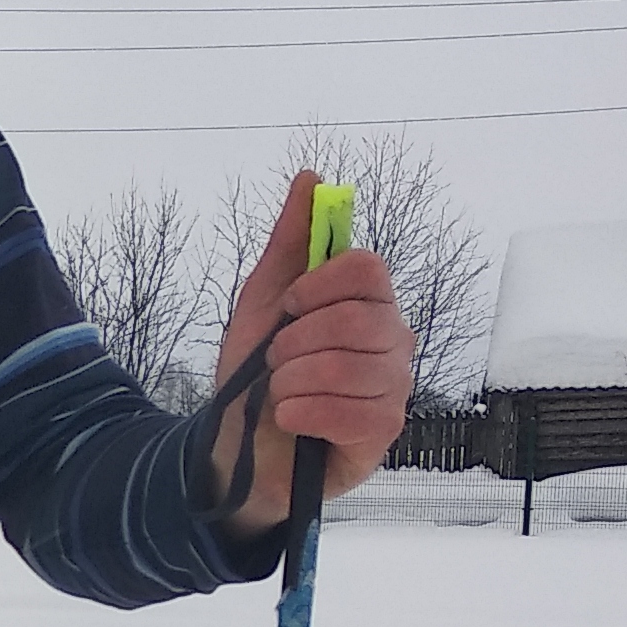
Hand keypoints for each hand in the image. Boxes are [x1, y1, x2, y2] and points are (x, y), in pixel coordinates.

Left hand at [203, 174, 416, 537]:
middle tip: (276, 359)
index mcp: (367, 304)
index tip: (289, 305)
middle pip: (359, 319)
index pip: (368, 269)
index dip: (320, 284)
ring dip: (293, 380)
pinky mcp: (383, 434)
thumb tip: (310, 179)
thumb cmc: (254, 376)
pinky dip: (303, 412)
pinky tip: (291, 419)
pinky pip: (351, 411)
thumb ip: (290, 242)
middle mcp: (391, 342)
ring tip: (280, 393)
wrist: (234, 447)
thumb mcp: (262, 303)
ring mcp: (392, 389)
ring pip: (349, 367)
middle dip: (297, 341)